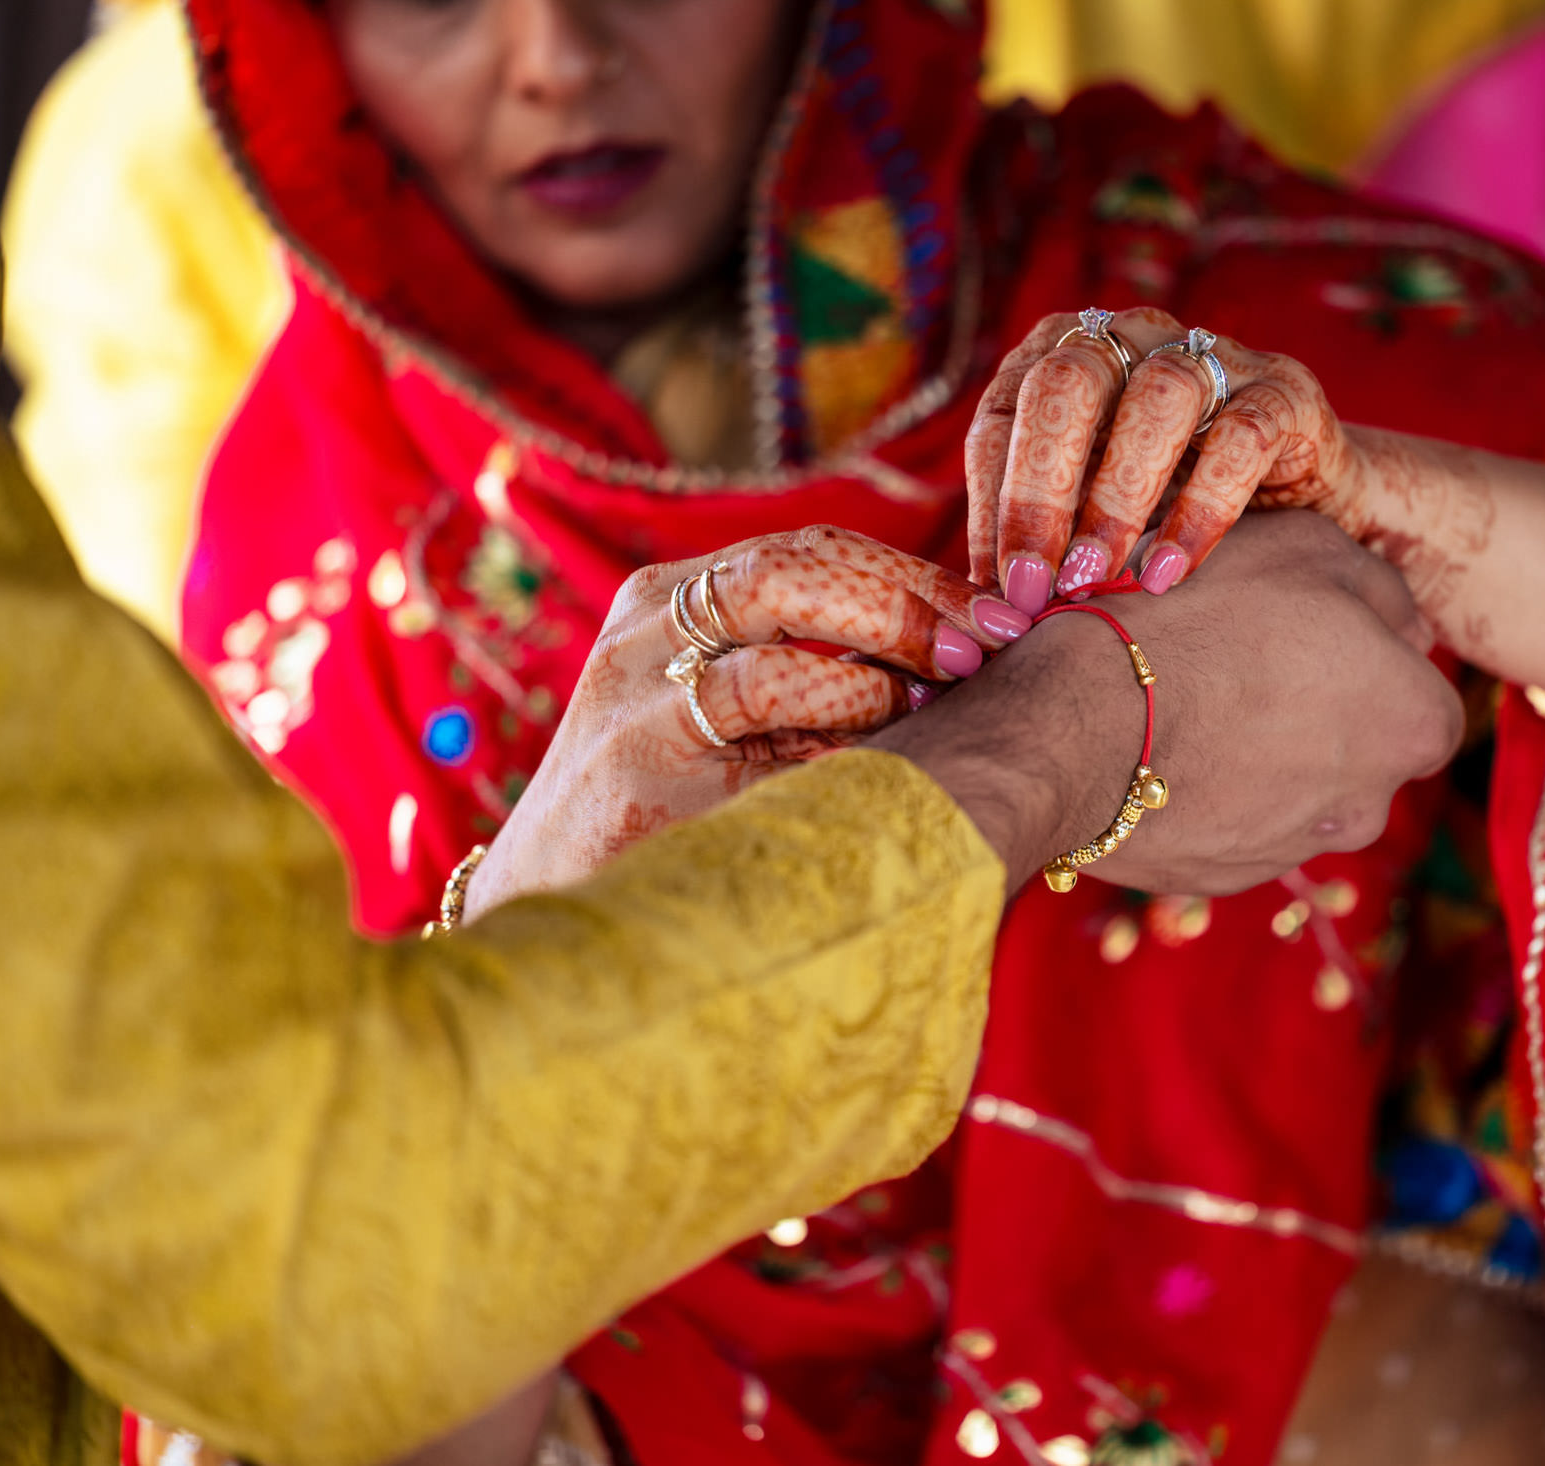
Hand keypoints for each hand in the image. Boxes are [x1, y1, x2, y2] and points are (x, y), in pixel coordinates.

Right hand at [464, 526, 1032, 919]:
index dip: (916, 575)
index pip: (811, 550)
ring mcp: (640, 707)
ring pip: (783, 664)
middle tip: (985, 649)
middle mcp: (647, 632)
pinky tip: (881, 777)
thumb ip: (801, 659)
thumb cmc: (663, 806)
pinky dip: (838, 757)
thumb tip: (961, 645)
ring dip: (879, 690)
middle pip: (798, 573)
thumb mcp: (714, 706)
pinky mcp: (645, 784)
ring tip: (931, 718)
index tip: (999, 614)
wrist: (545, 916)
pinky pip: (768, 758)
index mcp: (670, 597)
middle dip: (910, 606)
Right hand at [877, 511, 1459, 896]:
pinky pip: (1231, 824)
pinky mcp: (1222, 877)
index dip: (1370, 659)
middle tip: (1241, 659)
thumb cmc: (1196, 617)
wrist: (1073, 727)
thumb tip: (1405, 625)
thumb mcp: (1304, 546)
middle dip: (1317, 714)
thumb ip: (1379, 586)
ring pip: (1294, 790)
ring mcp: (1294, 850)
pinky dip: (1207, 789)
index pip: (1422, 698)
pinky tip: (1156, 744)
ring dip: (1258, 753)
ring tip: (1186, 699)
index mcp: (1414, 724)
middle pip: (1359, 751)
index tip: (1311, 631)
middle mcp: (1370, 805)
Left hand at [966, 308, 1456, 614]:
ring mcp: (1212, 355)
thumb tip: (977, 619)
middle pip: (1069, 382)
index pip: (1004, 415)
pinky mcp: (1284, 392)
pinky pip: (1243, 437)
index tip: (995, 589)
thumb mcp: (1085, 515)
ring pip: (1158, 397)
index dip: (992, 502)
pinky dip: (1202, 510)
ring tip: (1097, 579)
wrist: (1301, 495)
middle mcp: (1131, 336)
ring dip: (1118, 495)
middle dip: (1041, 488)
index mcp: (1062, 355)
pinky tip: (1171, 573)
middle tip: (1035, 583)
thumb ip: (1036, 548)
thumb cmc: (1165, 506)